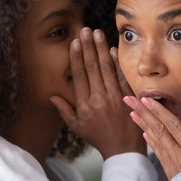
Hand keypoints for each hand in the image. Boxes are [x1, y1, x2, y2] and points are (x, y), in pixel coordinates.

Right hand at [51, 28, 145, 159]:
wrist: (123, 149)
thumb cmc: (98, 137)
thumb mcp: (78, 127)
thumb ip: (65, 110)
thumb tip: (51, 95)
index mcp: (85, 105)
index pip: (79, 76)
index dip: (76, 58)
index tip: (75, 43)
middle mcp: (100, 99)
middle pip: (92, 68)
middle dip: (88, 47)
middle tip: (86, 30)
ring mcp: (116, 97)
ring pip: (107, 68)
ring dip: (102, 49)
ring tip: (98, 34)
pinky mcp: (129, 97)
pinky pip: (122, 76)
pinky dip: (117, 63)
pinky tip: (113, 50)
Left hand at [123, 96, 180, 180]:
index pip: (173, 126)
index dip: (159, 111)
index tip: (147, 99)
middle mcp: (179, 157)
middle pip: (158, 130)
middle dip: (143, 113)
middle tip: (128, 99)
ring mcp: (173, 165)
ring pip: (155, 140)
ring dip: (143, 125)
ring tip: (132, 112)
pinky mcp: (171, 174)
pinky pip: (158, 153)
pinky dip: (151, 141)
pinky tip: (145, 134)